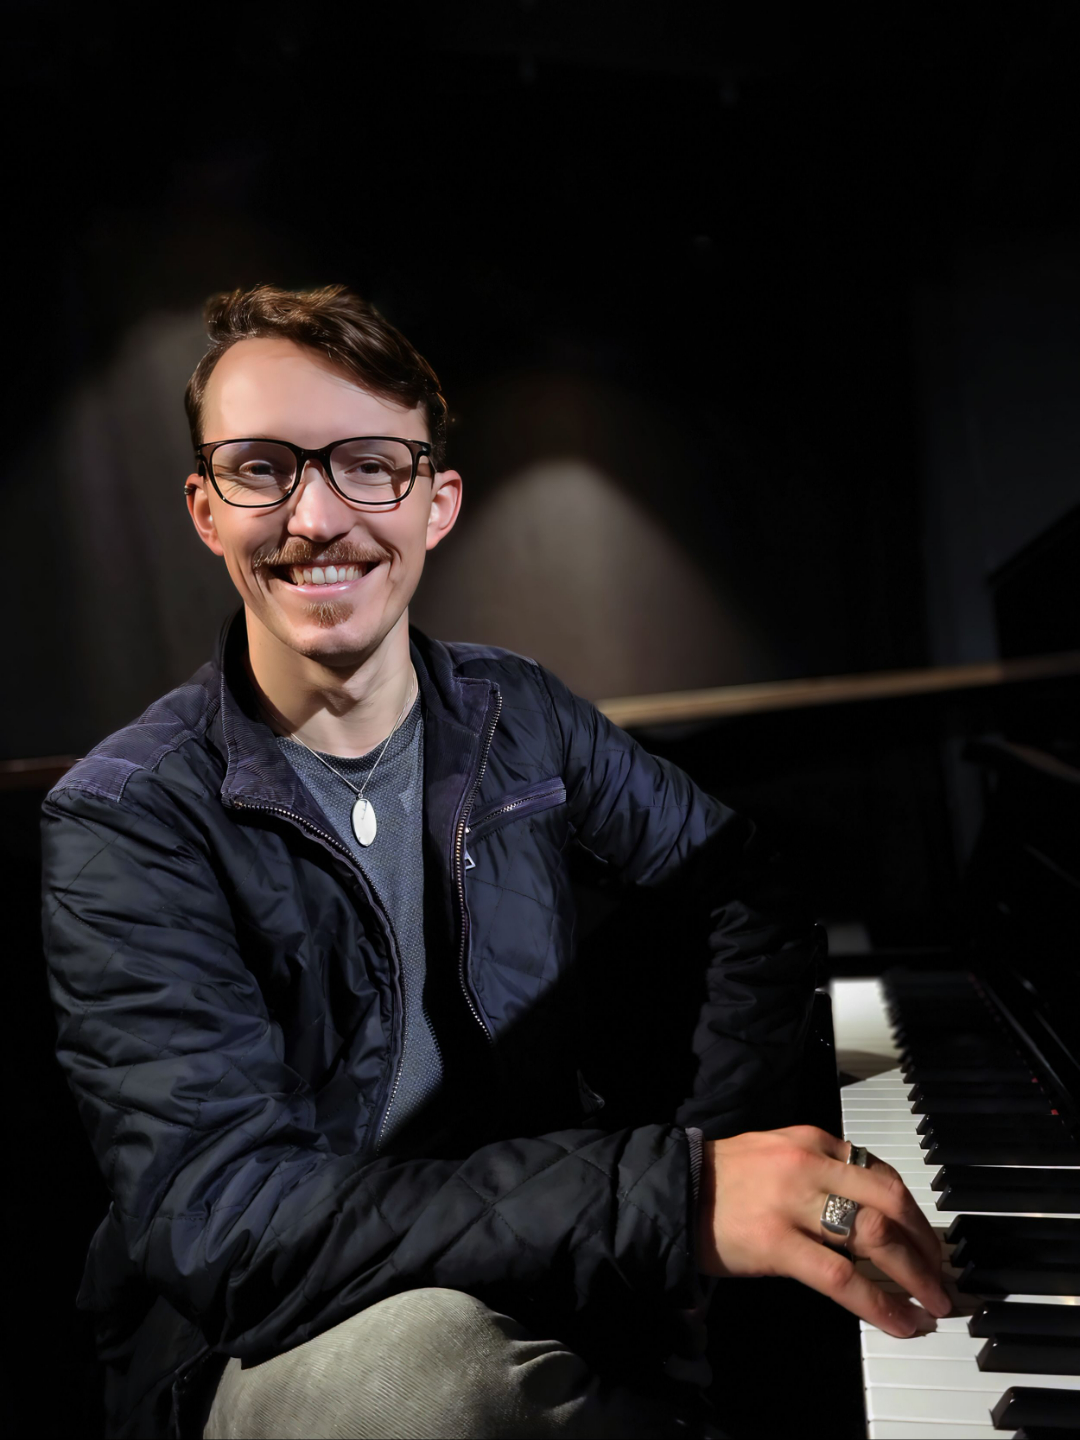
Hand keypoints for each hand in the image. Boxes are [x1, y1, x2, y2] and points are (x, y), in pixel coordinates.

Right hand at [696, 1125, 950, 1336]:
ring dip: (914, 1273)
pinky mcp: (776, 1243)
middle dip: (926, 1243)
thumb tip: (869, 1207)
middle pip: (890, 1200)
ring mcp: (793, 1203)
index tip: (928, 1242)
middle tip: (942, 1276)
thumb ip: (822, 1169)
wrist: (669, 1191)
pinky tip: (900, 1321)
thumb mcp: (777, 1153)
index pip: (881, 1173)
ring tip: (934, 1304)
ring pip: (874, 1235)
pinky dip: (879, 1303)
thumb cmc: (723, 1178)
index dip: (914, 1213)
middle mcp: (810, 1165)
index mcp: (813, 1141)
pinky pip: (840, 1276)